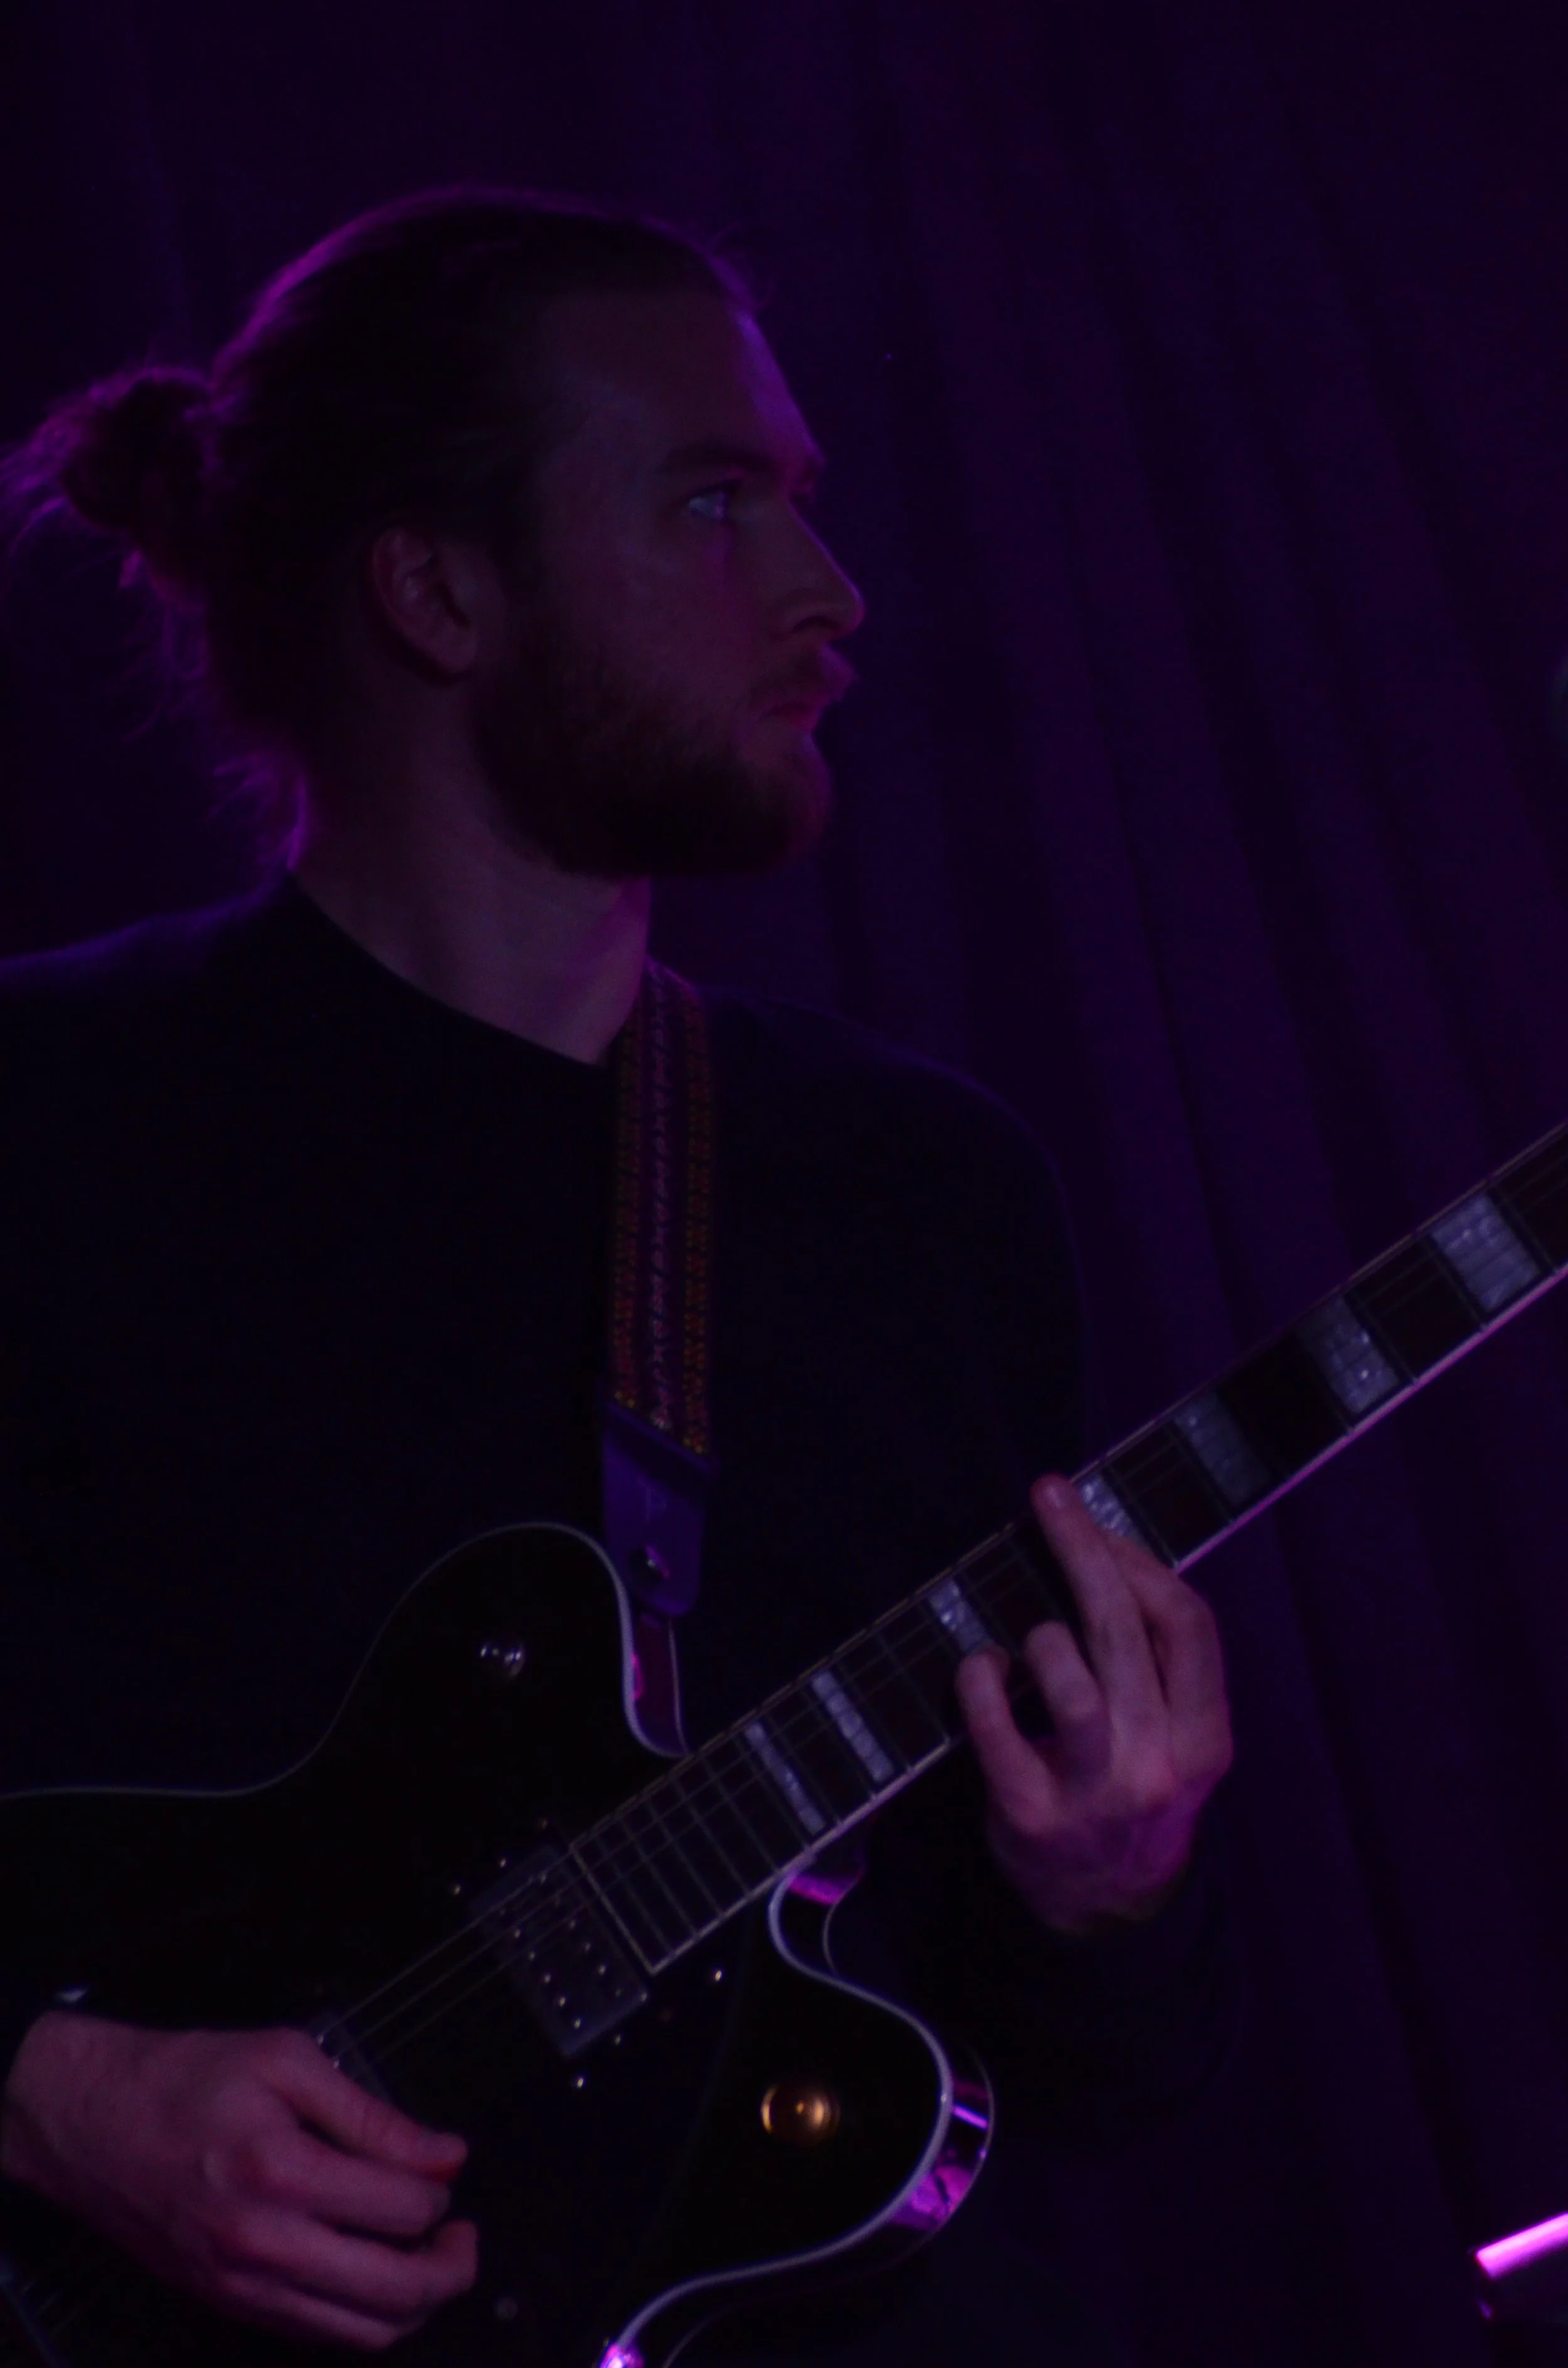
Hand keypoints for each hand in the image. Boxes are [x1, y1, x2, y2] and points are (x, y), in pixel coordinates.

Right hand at [0, 2013, 476, 2347]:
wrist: (90, 2123)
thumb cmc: (183, 2078)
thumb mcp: (286, 2060)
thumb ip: (372, 2116)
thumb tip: (444, 2155)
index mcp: (282, 2172)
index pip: (401, 2209)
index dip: (441, 2191)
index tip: (449, 2169)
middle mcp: (264, 2245)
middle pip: (394, 2292)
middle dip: (451, 2269)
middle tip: (465, 2236)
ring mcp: (243, 2286)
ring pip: (360, 2332)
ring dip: (415, 2305)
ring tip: (432, 2259)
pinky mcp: (229, 2304)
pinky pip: (316, 2334)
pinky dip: (362, 2316)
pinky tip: (375, 2272)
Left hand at [956, 1474, 1232, 1933]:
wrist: (1105, 1912)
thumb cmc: (1136, 1792)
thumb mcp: (1178, 1740)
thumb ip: (1160, 1665)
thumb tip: (1109, 1553)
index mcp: (1205, 1741)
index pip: (1187, 1625)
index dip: (1141, 1561)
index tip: (1099, 1521)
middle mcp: (1157, 1767)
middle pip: (1124, 1633)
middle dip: (1082, 1549)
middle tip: (1049, 1496)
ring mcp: (1092, 1794)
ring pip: (1069, 1680)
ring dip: (1041, 1633)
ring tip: (1031, 1636)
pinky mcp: (1027, 1815)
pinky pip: (994, 1726)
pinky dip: (979, 1680)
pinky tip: (979, 1667)